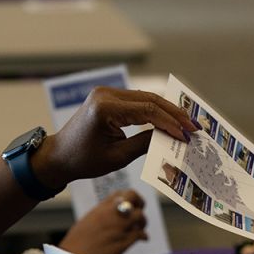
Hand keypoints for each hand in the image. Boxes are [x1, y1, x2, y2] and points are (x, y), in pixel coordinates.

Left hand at [36, 87, 198, 187]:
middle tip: (195, 127)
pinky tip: (171, 119)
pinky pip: (138, 101)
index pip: (147, 111)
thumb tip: (172, 137)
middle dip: (175, 114)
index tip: (187, 135)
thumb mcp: (117, 157)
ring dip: (168, 111)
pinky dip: (155, 110)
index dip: (170, 123)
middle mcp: (106, 94)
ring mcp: (107, 93)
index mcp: (105, 108)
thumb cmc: (84, 160)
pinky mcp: (109, 97)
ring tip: (188, 123)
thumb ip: (145, 144)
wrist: (59, 155)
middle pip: (150, 99)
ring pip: (147, 98)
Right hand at [58, 190, 147, 253]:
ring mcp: (117, 228)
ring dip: (143, 222)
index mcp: (100, 209)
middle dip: (140, 203)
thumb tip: (111, 213)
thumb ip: (101, 214)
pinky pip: (140, 234)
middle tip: (140, 211)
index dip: (130, 197)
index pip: (120, 193)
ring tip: (140, 227)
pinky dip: (144, 236)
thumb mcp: (87, 222)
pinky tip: (143, 238)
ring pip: (139, 216)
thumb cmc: (77, 244)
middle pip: (133, 198)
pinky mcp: (122, 242)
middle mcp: (110, 215)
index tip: (132, 203)